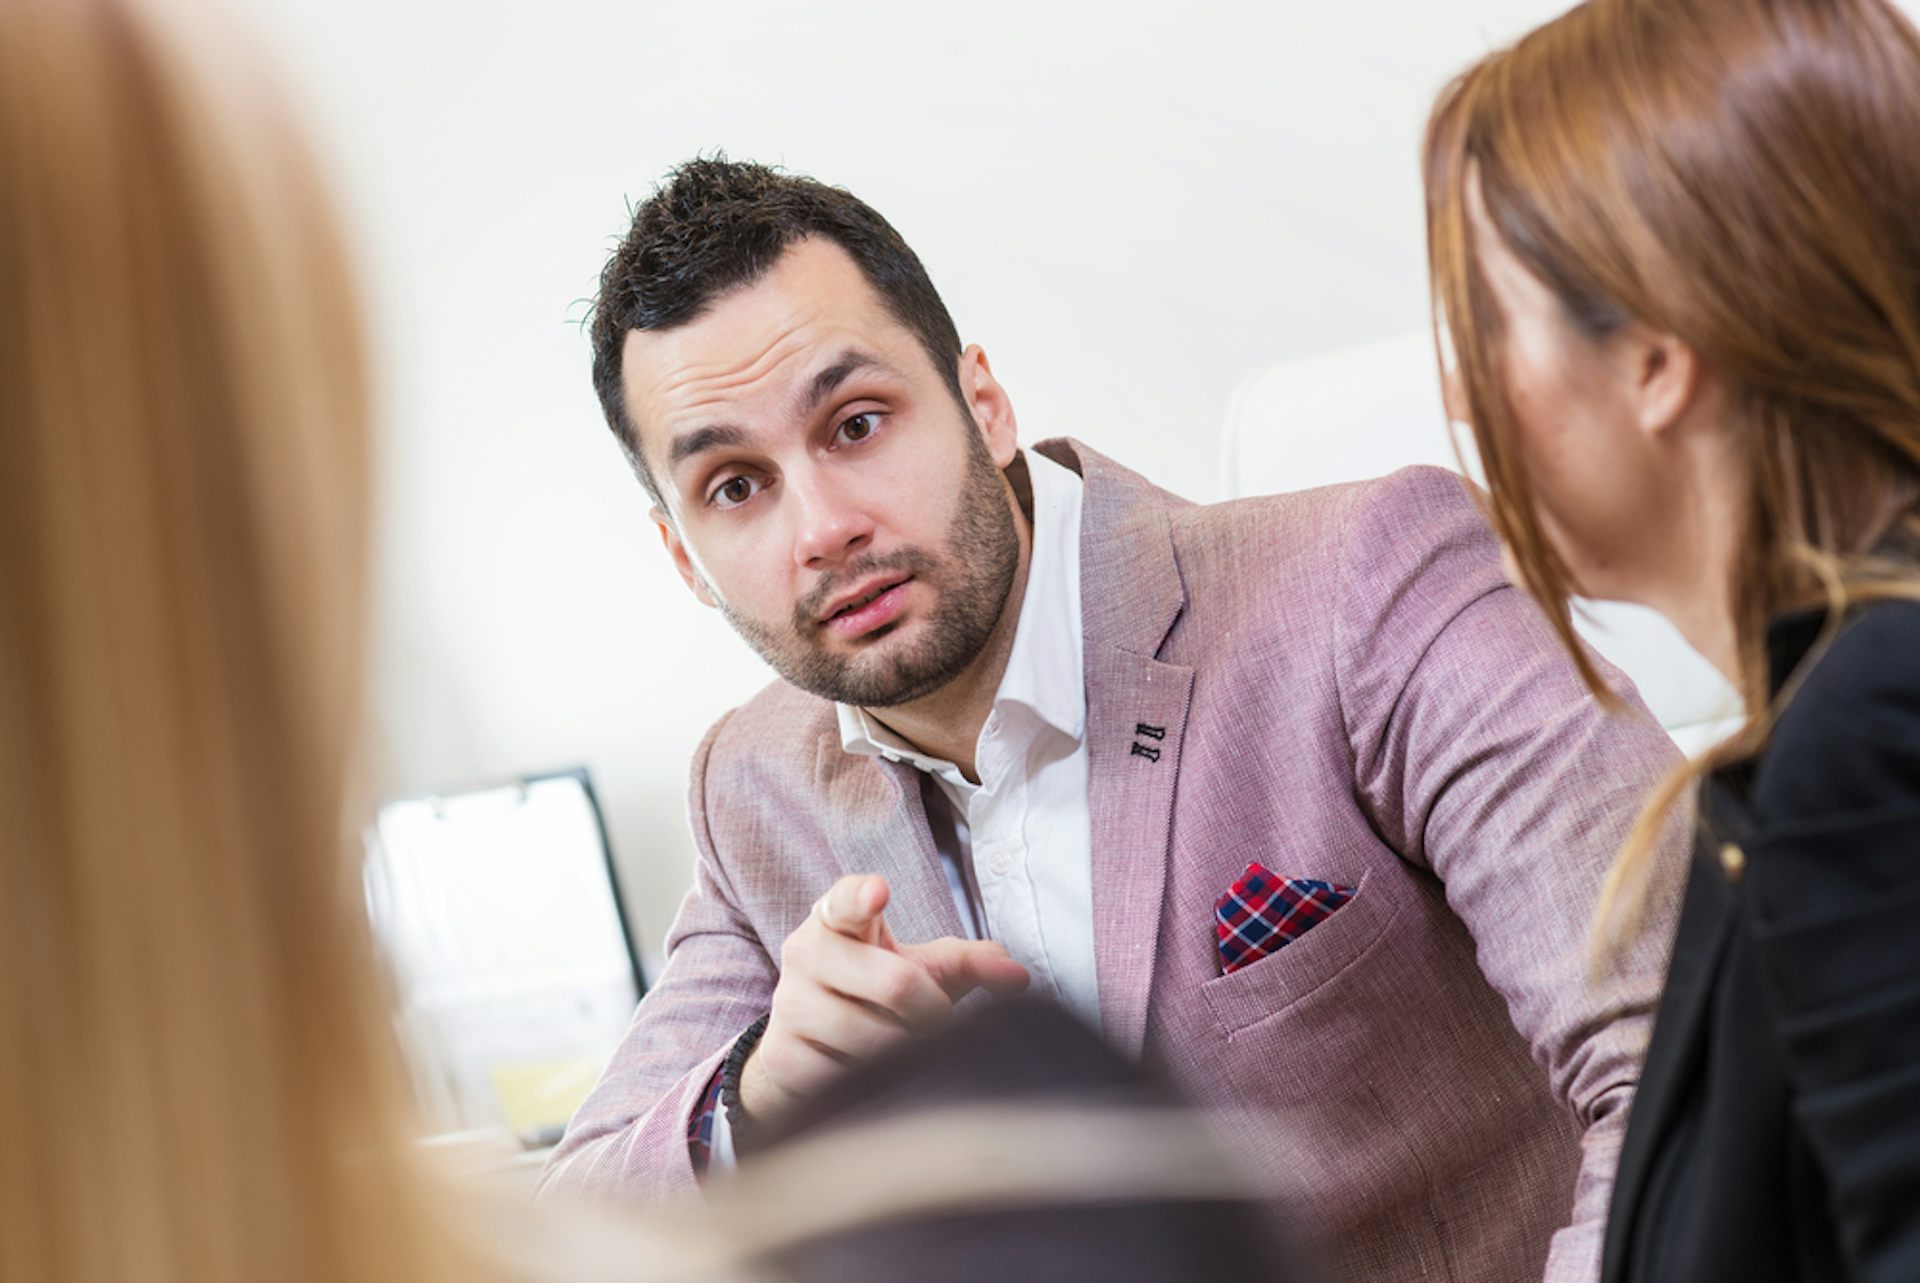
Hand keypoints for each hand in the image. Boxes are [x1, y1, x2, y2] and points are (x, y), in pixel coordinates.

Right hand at [740, 873, 1028, 1119]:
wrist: (813, 1041)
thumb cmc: (879, 990)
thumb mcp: (924, 966)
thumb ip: (973, 962)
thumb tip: (1019, 976)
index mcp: (837, 918)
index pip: (846, 899)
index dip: (862, 896)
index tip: (880, 892)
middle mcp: (806, 952)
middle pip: (894, 983)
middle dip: (933, 1010)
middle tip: (936, 1018)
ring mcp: (790, 1004)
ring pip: (875, 1039)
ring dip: (905, 1050)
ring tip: (901, 1042)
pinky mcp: (782, 1054)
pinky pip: (848, 1077)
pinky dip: (873, 1083)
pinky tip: (867, 1072)